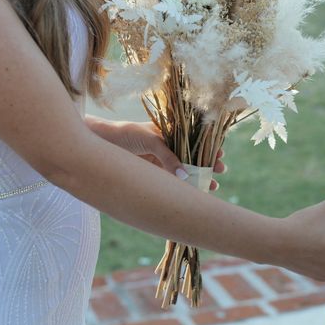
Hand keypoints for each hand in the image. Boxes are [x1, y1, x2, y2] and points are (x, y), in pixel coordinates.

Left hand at [87, 118, 224, 190]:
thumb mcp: (151, 141)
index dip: (208, 147)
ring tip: (212, 186)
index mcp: (171, 132)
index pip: (195, 139)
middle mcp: (169, 145)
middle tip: (221, 171)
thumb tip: (185, 176)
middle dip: (208, 164)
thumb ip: (168, 157)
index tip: (221, 155)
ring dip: (199, 177)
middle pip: (194, 155)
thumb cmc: (127, 134)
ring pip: (186, 169)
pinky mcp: (154, 171)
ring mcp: (162, 159)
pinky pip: (173, 178)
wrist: (103, 142)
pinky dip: (184, 185)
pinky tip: (194, 192)